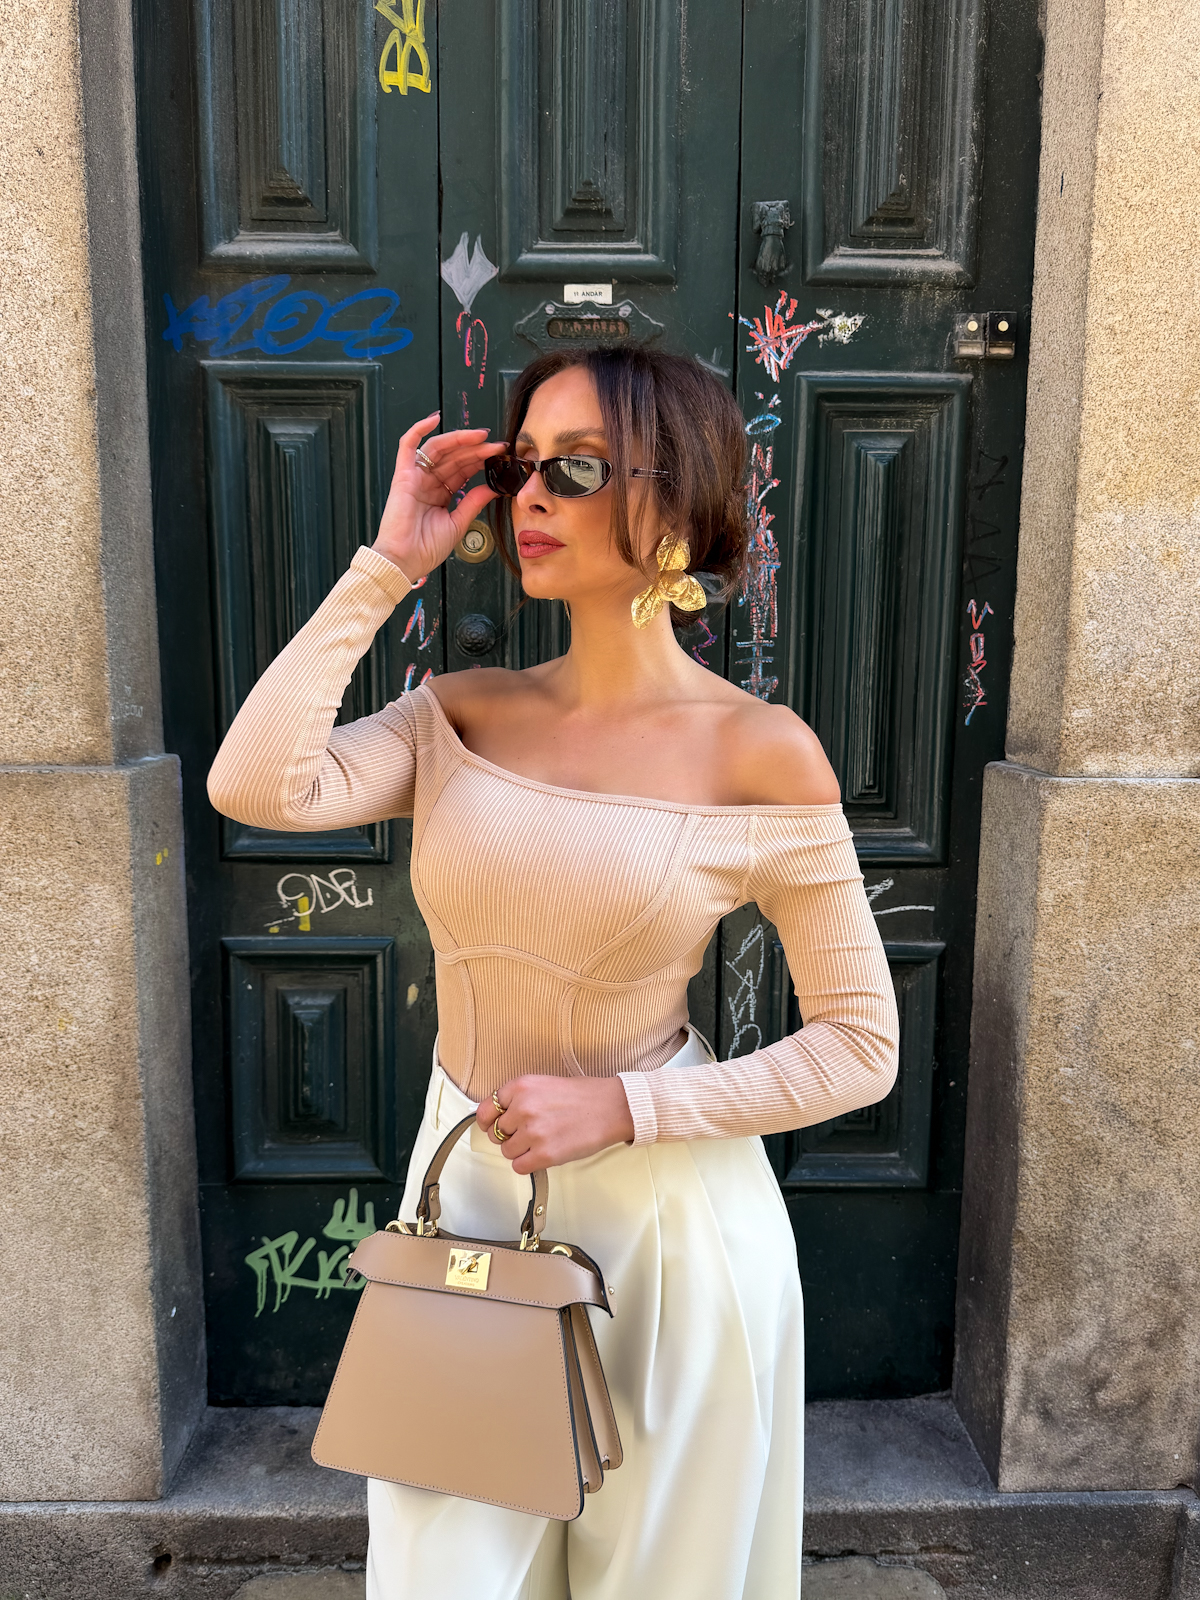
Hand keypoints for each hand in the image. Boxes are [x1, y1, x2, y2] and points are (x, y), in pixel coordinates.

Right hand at [371, 412, 508, 580]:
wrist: (405, 560)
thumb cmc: (426, 548)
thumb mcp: (458, 523)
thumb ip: (473, 503)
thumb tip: (494, 487)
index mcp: (440, 494)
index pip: (463, 470)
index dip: (481, 460)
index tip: (500, 455)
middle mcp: (428, 482)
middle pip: (454, 457)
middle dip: (476, 449)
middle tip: (497, 445)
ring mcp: (415, 477)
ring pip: (438, 448)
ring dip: (459, 439)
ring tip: (481, 435)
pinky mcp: (402, 475)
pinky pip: (407, 445)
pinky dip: (419, 429)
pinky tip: (435, 418)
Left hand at [476, 1075, 635, 1175]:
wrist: (611, 1107)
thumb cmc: (583, 1096)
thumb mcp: (543, 1084)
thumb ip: (518, 1098)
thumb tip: (496, 1117)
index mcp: (520, 1087)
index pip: (485, 1110)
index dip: (488, 1122)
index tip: (491, 1126)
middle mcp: (523, 1108)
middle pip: (496, 1133)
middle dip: (510, 1135)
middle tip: (530, 1132)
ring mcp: (533, 1132)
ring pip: (507, 1151)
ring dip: (520, 1151)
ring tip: (541, 1141)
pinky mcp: (545, 1154)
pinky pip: (519, 1167)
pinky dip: (528, 1164)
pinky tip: (543, 1153)